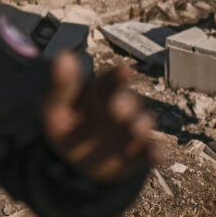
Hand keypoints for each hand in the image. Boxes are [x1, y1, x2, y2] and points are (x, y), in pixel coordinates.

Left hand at [42, 53, 159, 181]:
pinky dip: (155, 152)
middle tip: (117, 107)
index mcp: (100, 92)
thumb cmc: (65, 127)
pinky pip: (148, 151)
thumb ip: (62, 86)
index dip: (116, 76)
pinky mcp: (136, 153)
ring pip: (142, 123)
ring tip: (137, 128)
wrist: (70, 161)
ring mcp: (129, 130)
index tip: (123, 71)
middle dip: (126, 103)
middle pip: (129, 101)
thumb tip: (63, 56)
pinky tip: (158, 155)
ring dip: (142, 125)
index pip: (109, 80)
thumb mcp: (56, 107)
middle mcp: (119, 108)